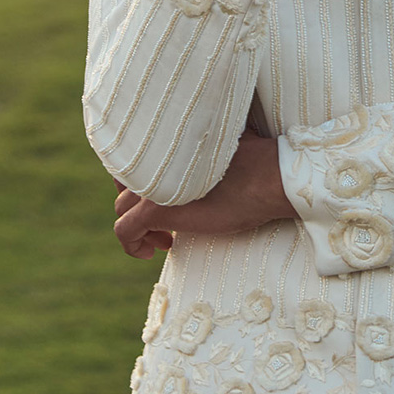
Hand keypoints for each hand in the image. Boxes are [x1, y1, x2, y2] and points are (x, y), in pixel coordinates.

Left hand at [112, 132, 294, 258]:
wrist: (270, 178)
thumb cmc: (258, 161)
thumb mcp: (220, 148)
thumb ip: (198, 148)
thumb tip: (206, 141)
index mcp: (166, 142)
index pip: (133, 159)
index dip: (143, 182)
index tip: (163, 198)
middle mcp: (152, 161)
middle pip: (123, 185)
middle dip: (137, 205)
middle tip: (163, 223)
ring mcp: (151, 186)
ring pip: (123, 209)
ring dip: (140, 227)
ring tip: (166, 239)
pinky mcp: (155, 211)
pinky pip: (124, 232)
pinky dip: (132, 246)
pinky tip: (151, 252)